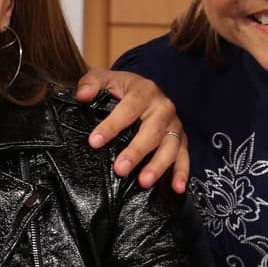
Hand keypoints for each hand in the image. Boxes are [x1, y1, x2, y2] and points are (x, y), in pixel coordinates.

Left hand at [75, 68, 188, 191]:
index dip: (111, 126)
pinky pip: (184, 157)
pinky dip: (182, 172)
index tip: (95, 142)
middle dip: (136, 152)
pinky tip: (177, 188)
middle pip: (152, 131)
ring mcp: (174, 125)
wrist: (144, 89)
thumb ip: (90, 83)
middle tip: (120, 169)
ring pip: (170, 146)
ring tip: (143, 182)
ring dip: (158, 165)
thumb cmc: (121, 88)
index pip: (128, 110)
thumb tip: (82, 95)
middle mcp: (163, 107)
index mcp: (144, 91)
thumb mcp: (105, 79)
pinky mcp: (181, 139)